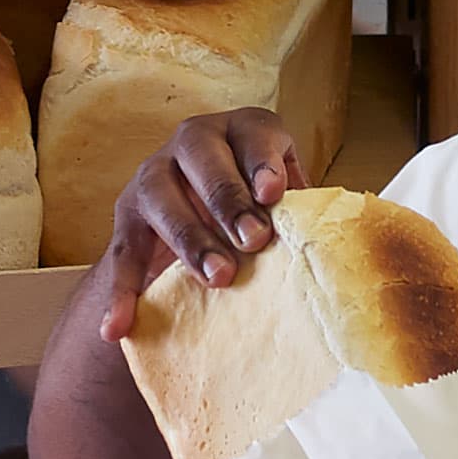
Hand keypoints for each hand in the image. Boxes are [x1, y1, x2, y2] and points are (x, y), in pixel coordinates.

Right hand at [100, 114, 304, 344]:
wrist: (201, 230)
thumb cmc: (260, 213)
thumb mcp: (283, 204)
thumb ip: (301, 212)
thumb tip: (339, 245)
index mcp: (240, 132)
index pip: (251, 133)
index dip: (262, 160)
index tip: (273, 193)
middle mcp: (192, 144)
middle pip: (201, 156)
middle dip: (227, 197)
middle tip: (253, 240)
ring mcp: (152, 178)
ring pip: (160, 197)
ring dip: (188, 237)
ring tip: (218, 276)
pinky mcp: (127, 221)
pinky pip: (120, 255)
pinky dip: (120, 292)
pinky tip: (117, 326)